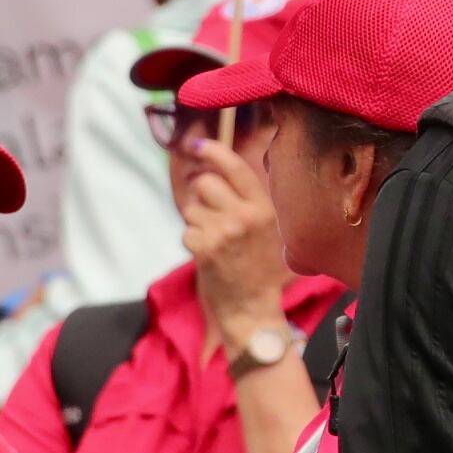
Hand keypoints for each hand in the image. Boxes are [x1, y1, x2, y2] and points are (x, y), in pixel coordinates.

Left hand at [182, 140, 293, 350]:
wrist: (252, 306)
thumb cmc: (259, 268)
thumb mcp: (265, 230)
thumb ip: (245, 203)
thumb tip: (214, 175)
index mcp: (263, 209)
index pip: (236, 169)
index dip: (215, 152)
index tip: (198, 145)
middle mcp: (244, 216)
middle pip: (205, 184)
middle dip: (202, 196)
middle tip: (212, 216)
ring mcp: (223, 231)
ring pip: (192, 209)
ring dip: (197, 223)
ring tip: (216, 242)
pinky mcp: (204, 248)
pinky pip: (186, 232)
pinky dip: (193, 243)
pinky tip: (210, 256)